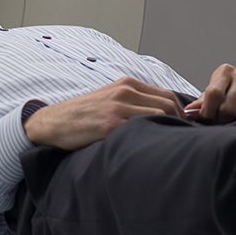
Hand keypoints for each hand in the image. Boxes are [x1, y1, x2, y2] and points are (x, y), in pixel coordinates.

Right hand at [22, 77, 184, 149]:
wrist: (52, 123)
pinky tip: (154, 150)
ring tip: (171, 147)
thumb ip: (132, 102)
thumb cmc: (82, 115)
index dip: (181, 113)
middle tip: (182, 140)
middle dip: (180, 122)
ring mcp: (118, 107)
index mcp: (126, 84)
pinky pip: (142, 129)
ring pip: (160, 115)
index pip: (168, 95)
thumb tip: (162, 115)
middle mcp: (125, 91)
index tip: (183, 129)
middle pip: (169, 104)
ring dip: (170, 131)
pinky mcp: (110, 124)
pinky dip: (153, 138)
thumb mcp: (109, 98)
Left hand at [185, 64, 235, 124]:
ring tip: (232, 122)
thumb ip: (201, 104)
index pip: (213, 94)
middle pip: (227, 108)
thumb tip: (188, 112)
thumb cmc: (232, 95)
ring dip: (234, 123)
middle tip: (219, 124)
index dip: (207, 112)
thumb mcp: (215, 95)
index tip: (206, 120)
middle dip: (220, 120)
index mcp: (226, 71)